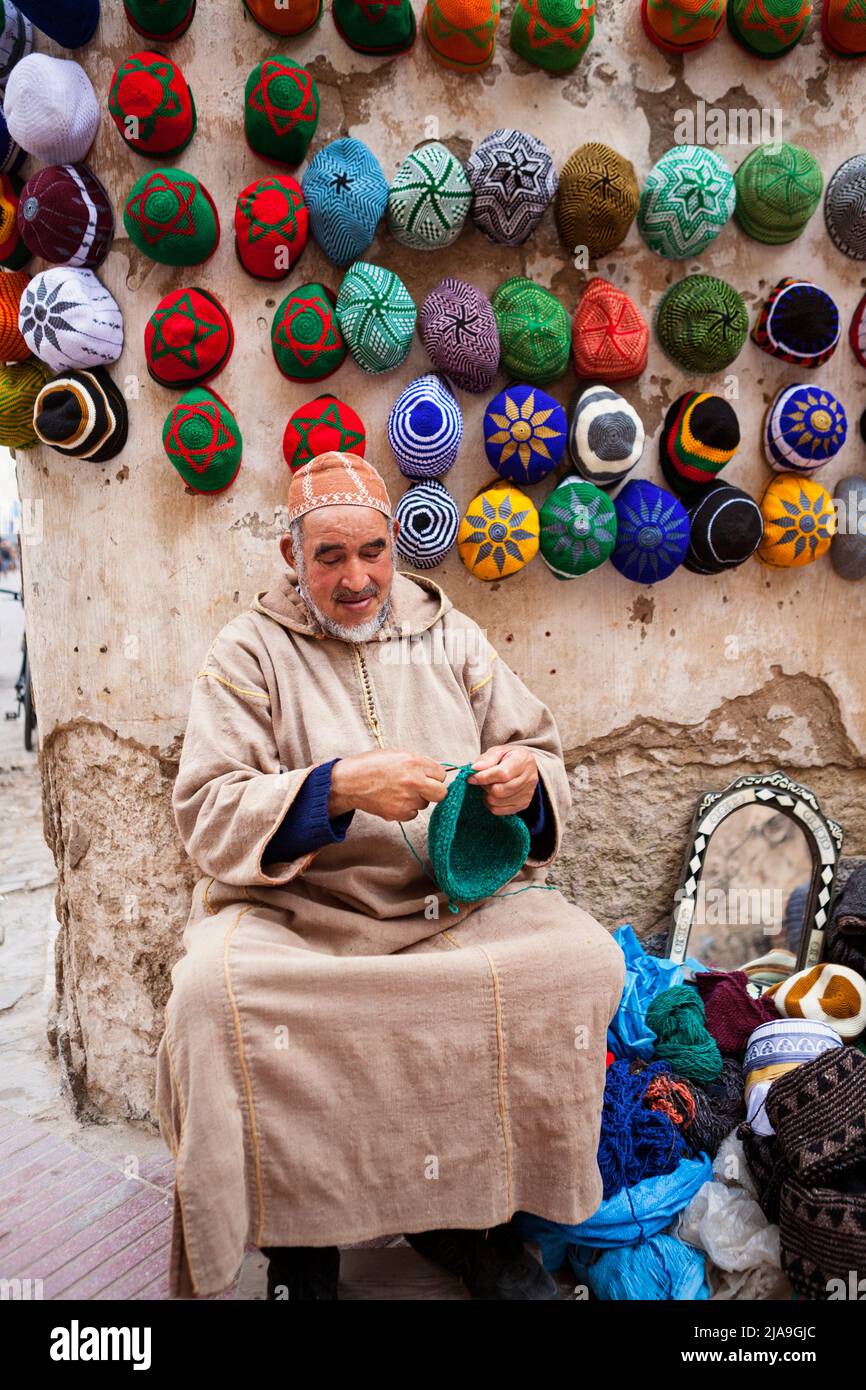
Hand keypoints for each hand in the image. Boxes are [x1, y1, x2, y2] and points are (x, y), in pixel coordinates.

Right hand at [328, 748, 448, 821]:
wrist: (349, 782)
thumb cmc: (370, 765)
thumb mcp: (396, 754)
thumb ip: (417, 762)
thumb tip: (434, 771)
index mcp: (414, 762)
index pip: (441, 774)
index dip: (434, 776)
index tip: (427, 777)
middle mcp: (414, 781)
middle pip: (441, 793)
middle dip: (435, 791)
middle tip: (424, 789)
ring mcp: (407, 799)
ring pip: (425, 804)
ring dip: (416, 799)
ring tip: (398, 791)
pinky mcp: (399, 813)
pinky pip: (412, 814)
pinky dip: (406, 809)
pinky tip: (393, 800)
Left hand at [467, 744, 537, 815]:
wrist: (524, 765)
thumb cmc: (508, 757)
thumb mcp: (498, 751)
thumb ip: (486, 759)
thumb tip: (474, 769)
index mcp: (523, 760)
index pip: (502, 774)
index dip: (484, 777)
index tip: (471, 777)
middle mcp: (529, 778)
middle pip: (500, 790)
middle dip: (485, 786)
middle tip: (482, 781)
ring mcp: (528, 793)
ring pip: (498, 801)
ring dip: (487, 795)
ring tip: (488, 786)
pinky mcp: (523, 804)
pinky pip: (499, 810)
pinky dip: (491, 804)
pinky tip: (492, 794)